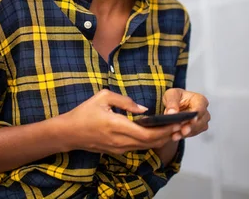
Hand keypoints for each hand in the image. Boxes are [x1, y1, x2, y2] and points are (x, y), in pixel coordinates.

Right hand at [60, 89, 181, 154]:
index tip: (176, 122)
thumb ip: (125, 101)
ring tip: (173, 129)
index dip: (164, 129)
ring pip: (145, 147)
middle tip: (180, 125)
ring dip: (160, 139)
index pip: (147, 132)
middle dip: (167, 135)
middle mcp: (120, 140)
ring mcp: (119, 148)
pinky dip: (150, 141)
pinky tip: (157, 134)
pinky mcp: (117, 151)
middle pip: (150, 142)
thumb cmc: (84, 112)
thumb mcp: (103, 97)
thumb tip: (144, 109)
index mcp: (117, 125)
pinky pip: (138, 147)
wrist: (69, 133)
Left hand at [162, 88, 209, 140]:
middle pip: (201, 120)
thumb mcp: (171, 95)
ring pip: (198, 129)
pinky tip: (176, 136)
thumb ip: (172, 103)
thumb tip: (172, 112)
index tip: (191, 120)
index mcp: (199, 99)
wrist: (174, 106)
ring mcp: (202, 120)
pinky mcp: (197, 129)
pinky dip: (184, 135)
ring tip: (175, 135)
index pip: (201, 108)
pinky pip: (193, 133)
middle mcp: (203, 110)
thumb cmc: (176, 97)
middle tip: (182, 130)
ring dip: (187, 133)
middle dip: (191, 126)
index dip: (197, 115)